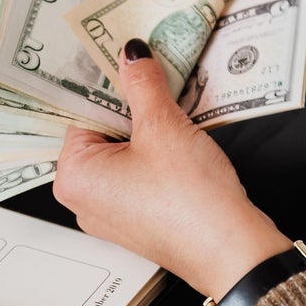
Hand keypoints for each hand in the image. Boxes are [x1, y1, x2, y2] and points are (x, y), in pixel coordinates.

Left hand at [53, 38, 292, 299]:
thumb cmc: (190, 201)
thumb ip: (142, 84)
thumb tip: (132, 55)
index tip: (121, 55)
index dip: (106, 81)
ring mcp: (113, 211)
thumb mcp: (163, 127)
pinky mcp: (141, 217)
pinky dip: (157, 149)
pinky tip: (180, 131)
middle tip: (151, 70)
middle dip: (129, 102)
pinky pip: (140, 171)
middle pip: (101, 131)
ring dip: (148, 124)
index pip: (80, 111)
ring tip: (170, 97)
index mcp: (73, 176)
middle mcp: (85, 198)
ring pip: (124, 150)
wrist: (232, 251)